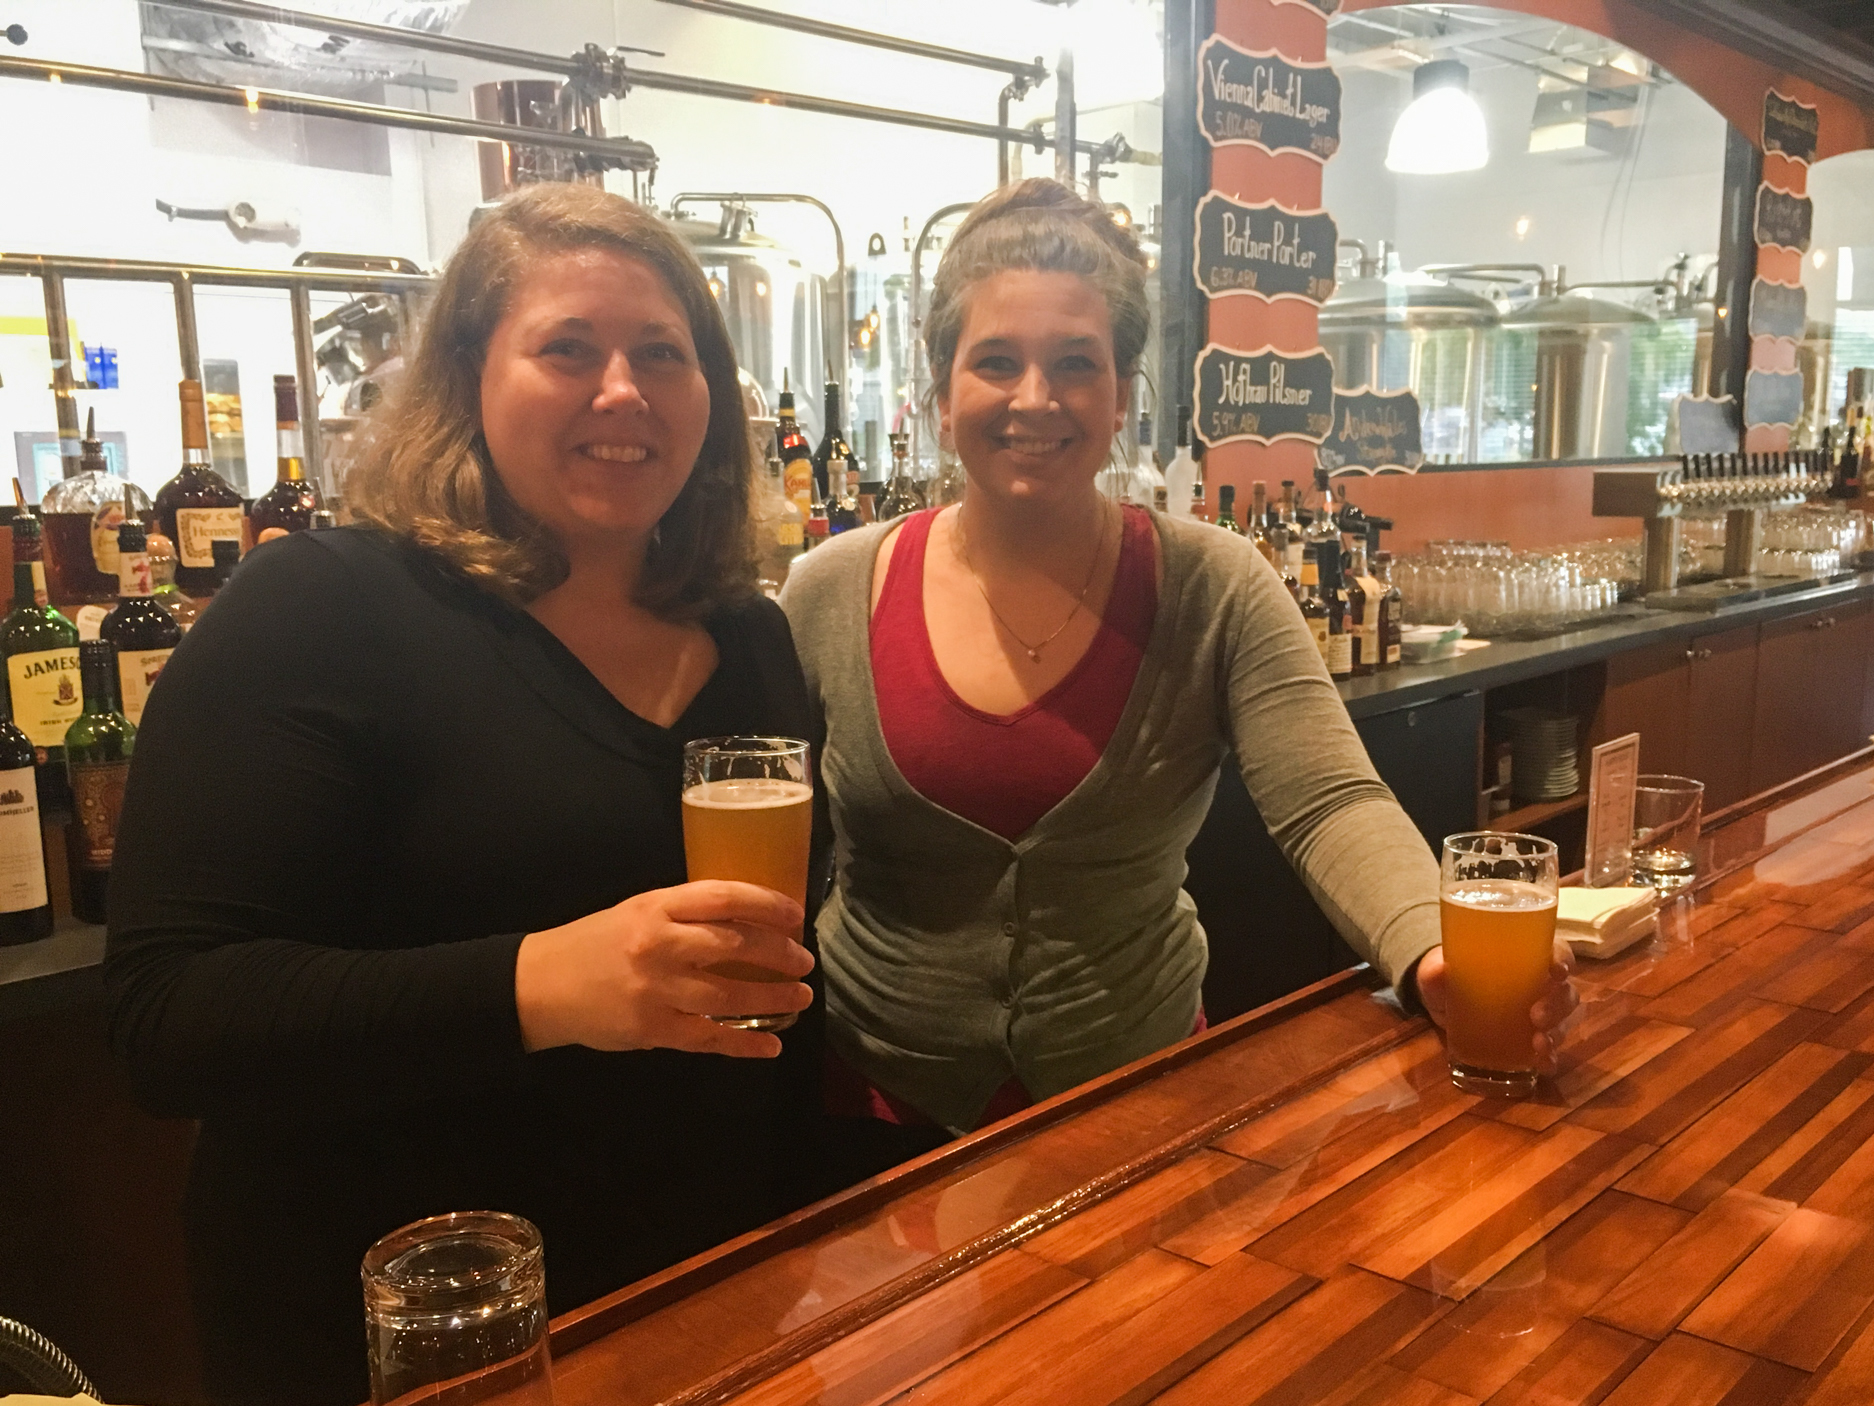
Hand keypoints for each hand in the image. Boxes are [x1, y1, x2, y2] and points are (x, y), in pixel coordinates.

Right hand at [513, 881, 814, 1058]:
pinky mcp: (651, 1029)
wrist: (539, 986)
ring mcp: (656, 989)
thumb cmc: (595, 943)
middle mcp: (659, 944)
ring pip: (729, 994)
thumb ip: (685, 914)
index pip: (724, 897)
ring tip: (801, 998)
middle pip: (735, 944)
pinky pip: (709, 1037)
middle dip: (780, 953)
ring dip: (774, 997)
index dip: (767, 904)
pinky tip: (771, 1046)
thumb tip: (747, 920)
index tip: (796, 915)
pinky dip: (745, 1044)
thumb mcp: (637, 911)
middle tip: (806, 961)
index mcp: (656, 907)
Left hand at [1411, 941, 1577, 1075]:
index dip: (1563, 960)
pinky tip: (1542, 1064)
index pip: (1558, 953)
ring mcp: (1543, 1013)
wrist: (1443, 1002)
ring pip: (1565, 1020)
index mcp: (1528, 955)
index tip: (1557, 971)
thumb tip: (1438, 969)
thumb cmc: (1451, 972)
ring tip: (1539, 1043)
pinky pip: (1551, 1050)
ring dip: (1558, 1032)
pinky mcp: (1533, 1039)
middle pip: (1566, 991)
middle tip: (1536, 1016)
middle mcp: (1543, 984)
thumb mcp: (1439, 969)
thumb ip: (1436, 970)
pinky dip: (1550, 1057)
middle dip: (1558, 1004)